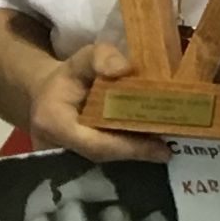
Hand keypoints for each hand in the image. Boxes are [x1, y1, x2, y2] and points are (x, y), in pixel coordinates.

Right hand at [25, 39, 167, 163]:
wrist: (52, 95)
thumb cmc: (70, 76)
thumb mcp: (83, 57)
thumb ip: (102, 57)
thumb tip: (124, 69)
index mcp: (53, 121)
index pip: (95, 143)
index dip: (128, 147)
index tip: (161, 149)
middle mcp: (58, 146)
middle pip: (104, 155)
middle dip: (137, 151)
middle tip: (168, 148)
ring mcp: (66, 159)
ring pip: (106, 161)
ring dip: (136, 154)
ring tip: (164, 145)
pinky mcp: (78, 164)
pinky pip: (106, 162)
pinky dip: (130, 153)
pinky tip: (151, 145)